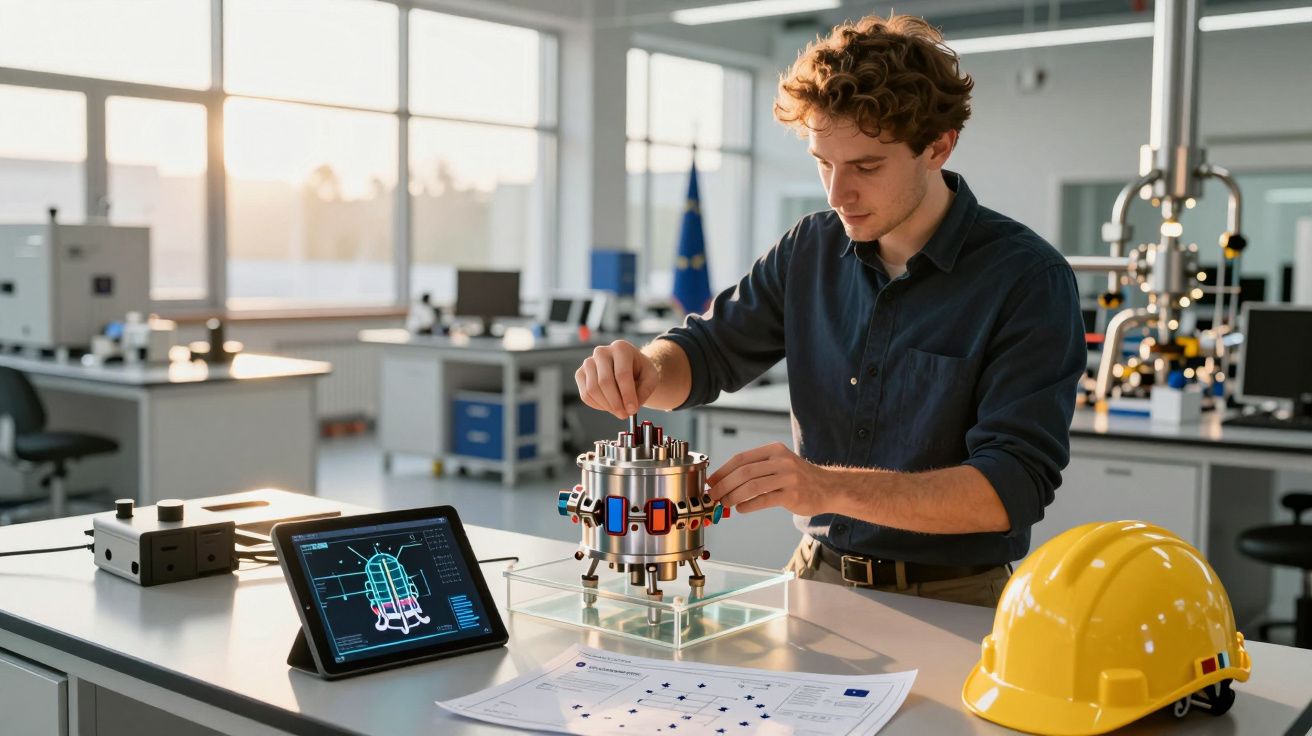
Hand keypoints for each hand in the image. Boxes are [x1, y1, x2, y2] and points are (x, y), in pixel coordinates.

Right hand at [575, 340, 659, 418]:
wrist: (627, 367)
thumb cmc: (639, 371)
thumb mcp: (650, 377)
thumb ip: (645, 390)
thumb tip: (631, 407)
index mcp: (621, 348)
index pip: (622, 374)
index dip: (627, 394)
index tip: (633, 410)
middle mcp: (601, 351)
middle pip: (604, 382)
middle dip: (615, 403)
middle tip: (625, 414)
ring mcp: (588, 362)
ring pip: (592, 389)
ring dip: (606, 406)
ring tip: (619, 411)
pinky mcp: (580, 374)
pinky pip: (585, 394)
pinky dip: (597, 405)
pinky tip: (609, 406)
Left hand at [706, 442, 832, 515]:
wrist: (828, 488)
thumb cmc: (797, 477)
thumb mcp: (779, 463)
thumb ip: (756, 469)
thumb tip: (724, 481)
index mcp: (774, 450)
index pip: (741, 458)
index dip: (723, 471)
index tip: (711, 481)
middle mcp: (781, 461)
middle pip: (744, 472)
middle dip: (724, 485)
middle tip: (713, 495)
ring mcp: (788, 477)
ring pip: (752, 486)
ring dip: (733, 496)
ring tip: (724, 503)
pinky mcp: (792, 495)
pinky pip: (764, 500)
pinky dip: (748, 505)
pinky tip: (740, 508)